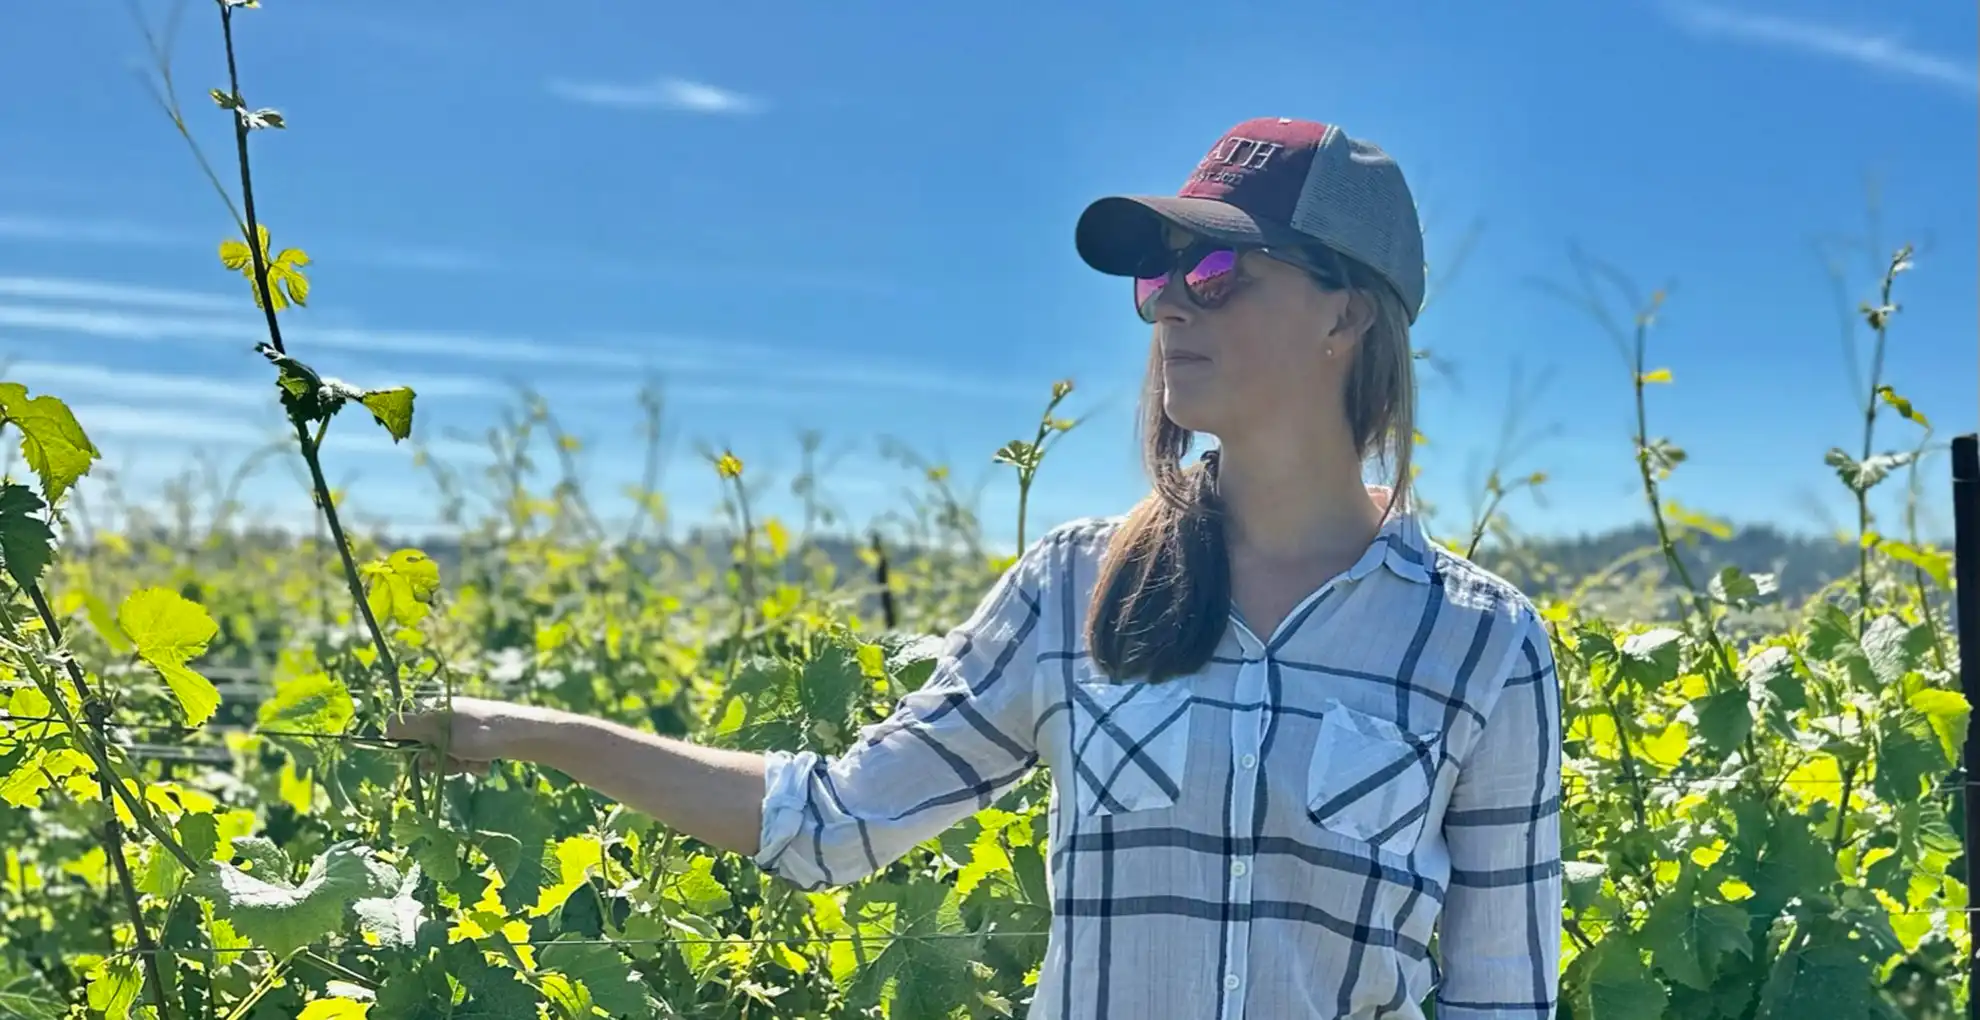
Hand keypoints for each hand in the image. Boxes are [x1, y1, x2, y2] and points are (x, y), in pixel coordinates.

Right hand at [384, 696, 545, 775]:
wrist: (523, 736)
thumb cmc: (479, 733)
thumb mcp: (439, 732)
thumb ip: (409, 729)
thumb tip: (384, 726)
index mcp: (433, 708)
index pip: (406, 732)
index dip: (413, 750)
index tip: (424, 757)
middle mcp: (445, 716)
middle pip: (426, 749)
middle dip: (438, 761)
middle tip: (454, 761)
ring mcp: (462, 729)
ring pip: (446, 757)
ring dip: (457, 765)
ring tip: (474, 761)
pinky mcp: (477, 740)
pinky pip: (464, 759)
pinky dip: (472, 764)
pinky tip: (484, 763)